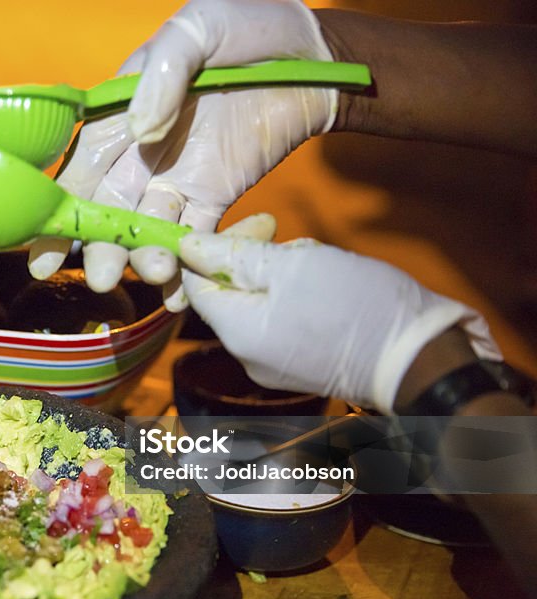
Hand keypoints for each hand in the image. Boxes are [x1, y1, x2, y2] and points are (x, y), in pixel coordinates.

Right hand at [29, 0, 336, 308]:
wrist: (315, 52)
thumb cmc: (249, 24)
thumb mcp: (197, 28)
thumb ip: (162, 74)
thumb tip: (141, 132)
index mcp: (121, 112)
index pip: (80, 167)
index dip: (58, 210)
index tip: (40, 253)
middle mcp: (140, 151)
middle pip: (108, 208)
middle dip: (100, 246)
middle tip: (100, 279)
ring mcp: (177, 176)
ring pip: (150, 227)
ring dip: (146, 257)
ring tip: (154, 277)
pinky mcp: (216, 194)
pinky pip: (197, 236)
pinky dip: (188, 264)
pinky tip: (179, 293)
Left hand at [178, 231, 501, 412]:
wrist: (420, 358)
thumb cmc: (357, 306)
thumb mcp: (293, 266)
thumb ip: (235, 257)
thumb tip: (188, 248)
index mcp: (237, 334)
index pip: (196, 285)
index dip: (215, 248)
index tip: (258, 224)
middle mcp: (247, 356)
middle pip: (228, 295)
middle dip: (253, 258)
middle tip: (289, 237)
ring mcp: (274, 365)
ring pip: (257, 304)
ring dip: (278, 273)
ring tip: (316, 261)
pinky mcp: (301, 364)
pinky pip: (281, 321)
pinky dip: (294, 295)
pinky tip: (326, 283)